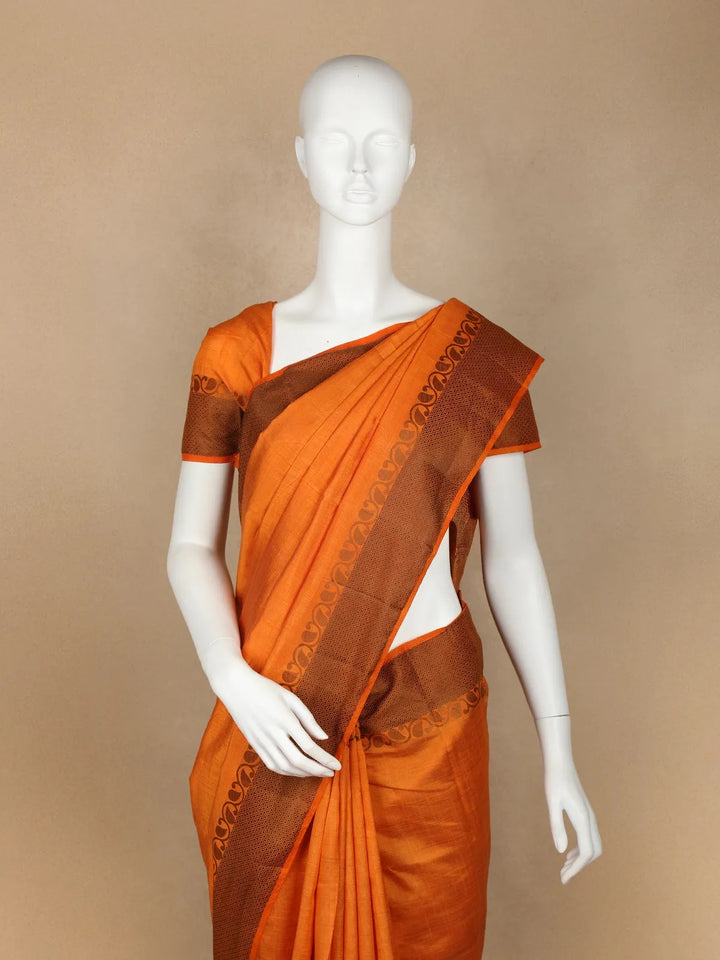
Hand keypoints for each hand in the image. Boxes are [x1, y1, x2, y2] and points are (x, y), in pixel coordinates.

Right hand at [212, 659, 341, 777]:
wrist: (236, 688)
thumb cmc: (266, 689)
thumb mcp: (291, 698)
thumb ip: (308, 719)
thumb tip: (323, 738)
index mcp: (285, 719)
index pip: (308, 746)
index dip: (324, 759)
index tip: (337, 765)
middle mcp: (273, 733)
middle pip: (298, 761)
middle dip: (316, 770)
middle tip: (330, 773)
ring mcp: (262, 741)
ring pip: (284, 766)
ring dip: (302, 774)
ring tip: (316, 773)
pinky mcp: (254, 745)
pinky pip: (271, 765)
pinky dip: (287, 772)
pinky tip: (297, 771)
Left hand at [545, 761, 601, 883]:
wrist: (560, 763)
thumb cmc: (554, 781)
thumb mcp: (552, 803)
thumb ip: (556, 826)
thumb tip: (561, 852)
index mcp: (583, 819)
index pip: (586, 852)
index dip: (576, 869)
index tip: (563, 879)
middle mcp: (590, 819)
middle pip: (594, 852)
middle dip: (580, 866)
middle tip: (562, 875)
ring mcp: (589, 816)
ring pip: (593, 845)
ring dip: (581, 859)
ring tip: (564, 868)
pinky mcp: (585, 813)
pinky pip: (589, 837)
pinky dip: (581, 849)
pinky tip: (567, 852)